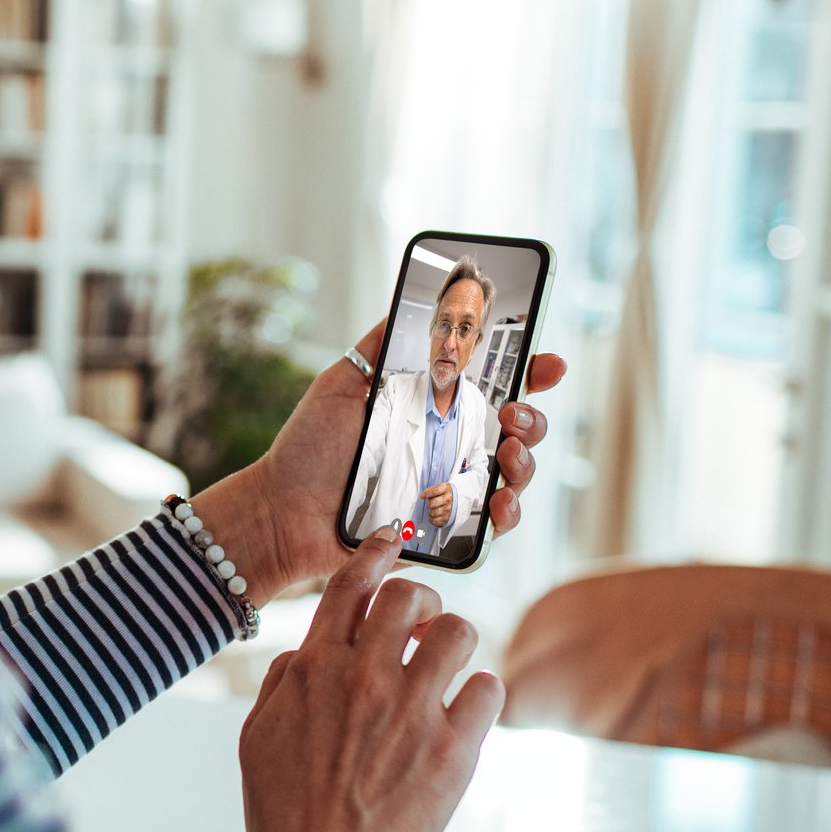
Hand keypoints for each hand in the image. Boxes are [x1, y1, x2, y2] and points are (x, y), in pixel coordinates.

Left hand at [192, 321, 566, 601]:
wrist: (282, 509)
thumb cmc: (309, 449)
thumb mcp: (342, 384)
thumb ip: (378, 348)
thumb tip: (408, 300)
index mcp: (432, 410)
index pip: (493, 388)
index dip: (529, 374)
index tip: (548, 362)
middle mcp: (448, 448)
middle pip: (516, 431)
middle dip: (532, 419)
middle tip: (514, 414)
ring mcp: (450, 489)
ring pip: (513, 476)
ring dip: (525, 462)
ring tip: (508, 452)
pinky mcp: (444, 531)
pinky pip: (490, 526)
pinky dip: (506, 513)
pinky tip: (500, 500)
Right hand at [238, 528, 504, 831]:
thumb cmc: (284, 809)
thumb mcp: (257, 736)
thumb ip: (283, 681)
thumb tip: (307, 651)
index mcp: (316, 667)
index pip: (352, 583)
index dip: (377, 552)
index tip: (393, 540)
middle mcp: (367, 676)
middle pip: (412, 596)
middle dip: (422, 603)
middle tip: (421, 628)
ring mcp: (415, 710)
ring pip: (460, 632)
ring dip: (456, 643)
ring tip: (448, 668)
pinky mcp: (456, 749)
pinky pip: (491, 688)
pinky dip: (484, 692)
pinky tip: (469, 710)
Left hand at [419, 482, 453, 526]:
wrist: (452, 500)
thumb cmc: (442, 493)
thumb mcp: (437, 487)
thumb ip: (430, 490)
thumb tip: (422, 496)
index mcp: (446, 488)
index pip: (435, 491)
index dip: (427, 494)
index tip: (422, 496)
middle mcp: (448, 499)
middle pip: (432, 503)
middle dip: (429, 504)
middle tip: (431, 503)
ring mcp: (449, 509)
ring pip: (433, 513)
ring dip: (430, 512)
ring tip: (433, 509)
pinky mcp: (447, 518)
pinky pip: (434, 521)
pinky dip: (431, 519)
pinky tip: (433, 515)